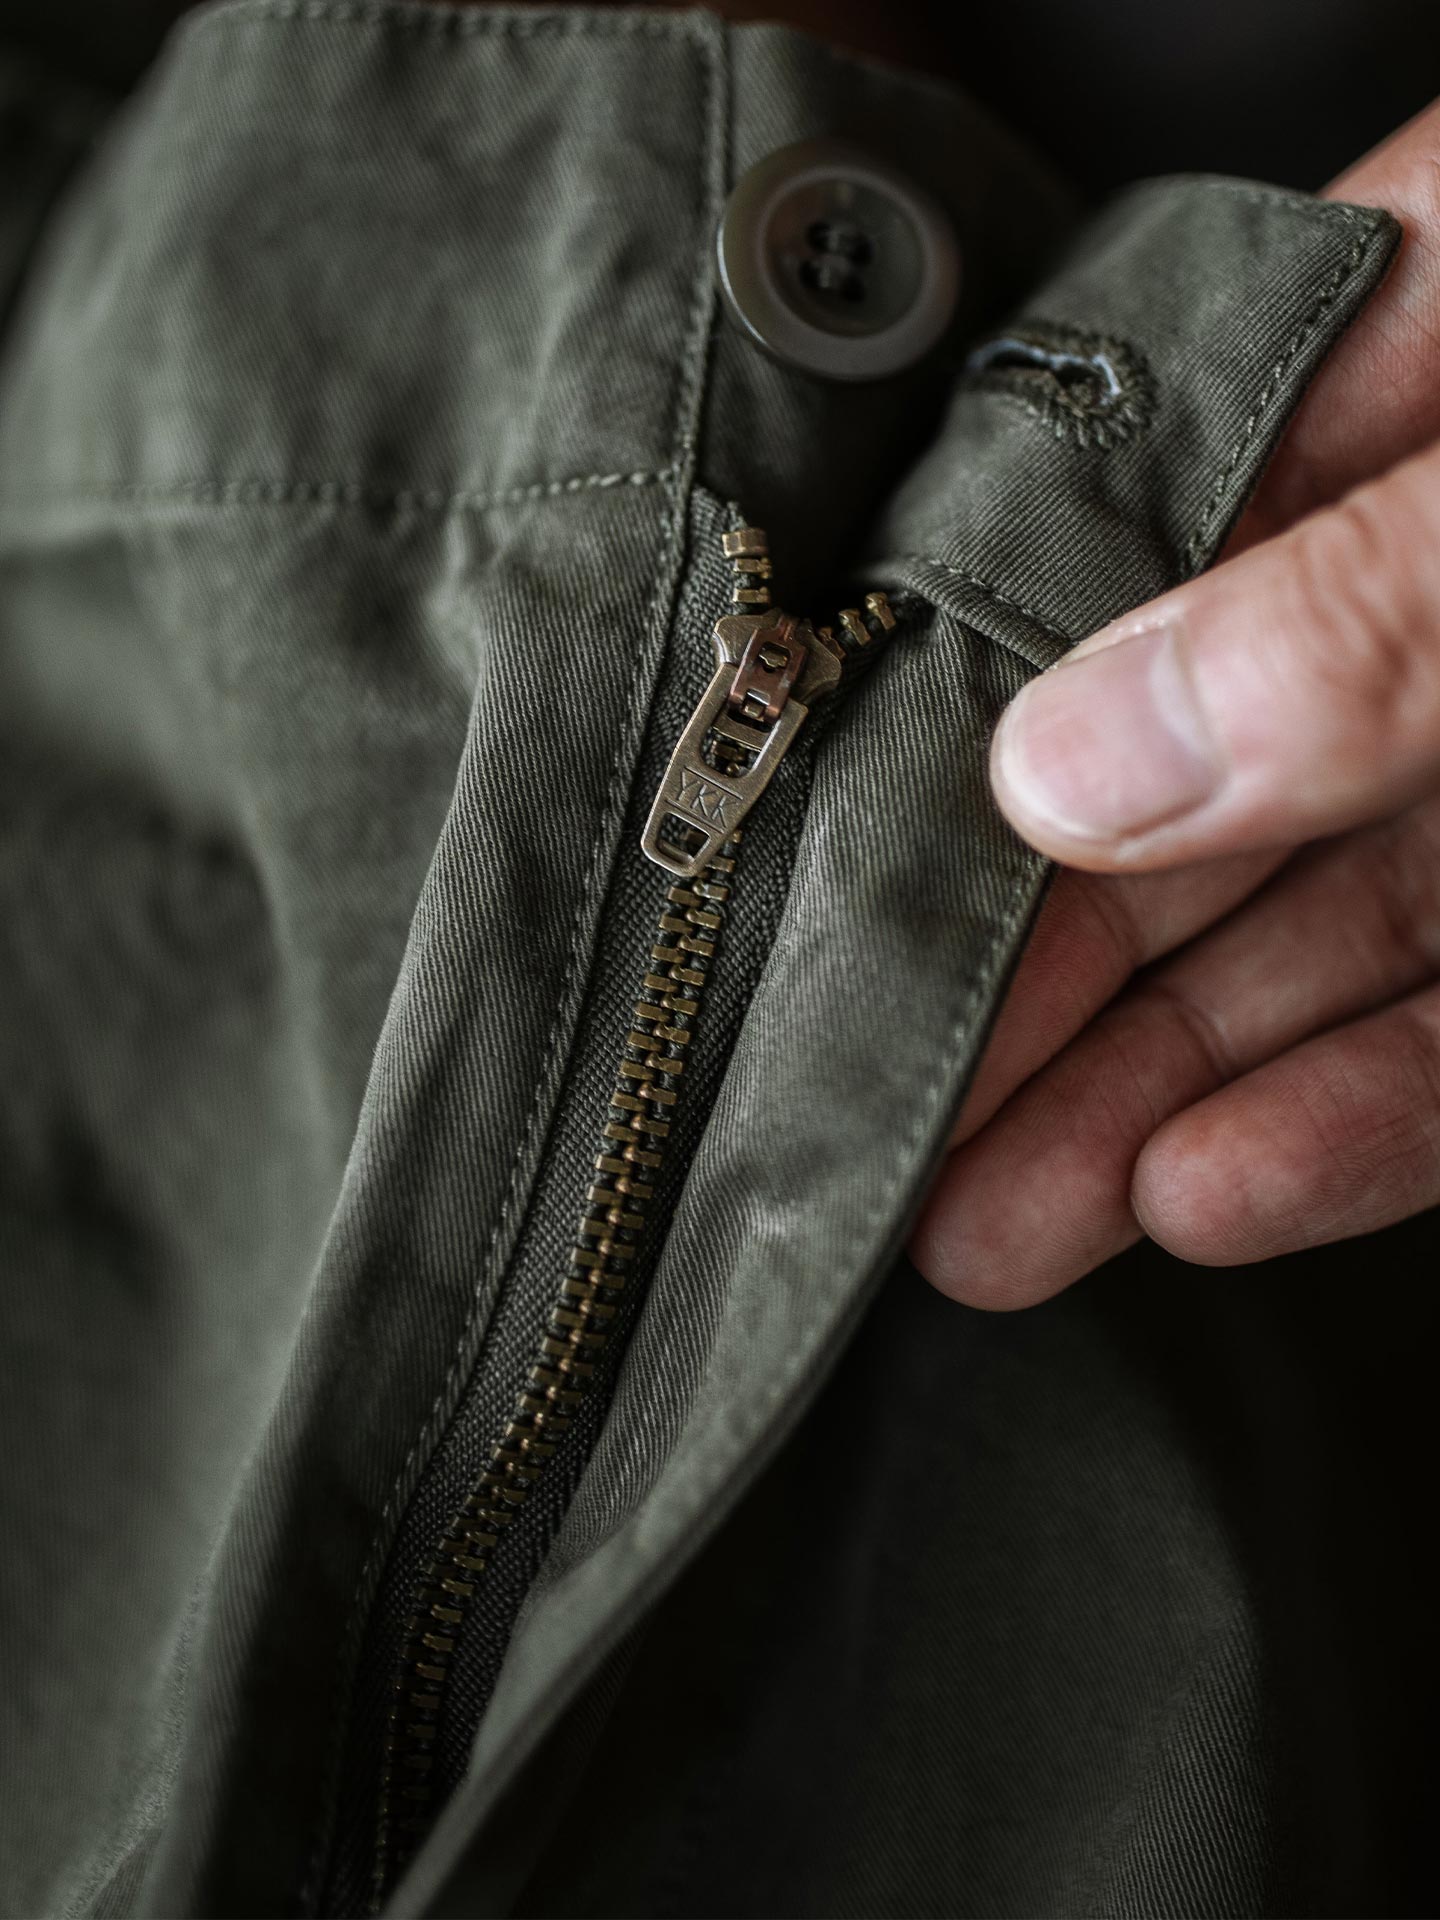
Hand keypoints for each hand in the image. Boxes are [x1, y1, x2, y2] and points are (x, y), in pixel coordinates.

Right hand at [911, 99, 1439, 1308]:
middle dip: (1022, 978)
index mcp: (1399, 350)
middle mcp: (1422, 570)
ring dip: (1145, 1092)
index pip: (1091, 541)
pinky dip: (1348, 1122)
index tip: (816, 883)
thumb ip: (1346, 616)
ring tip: (982, 1224)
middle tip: (866, 1130)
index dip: (949, 723)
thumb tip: (1062, 768)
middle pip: (1165, 786)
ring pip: (1296, 936)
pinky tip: (1204, 1197)